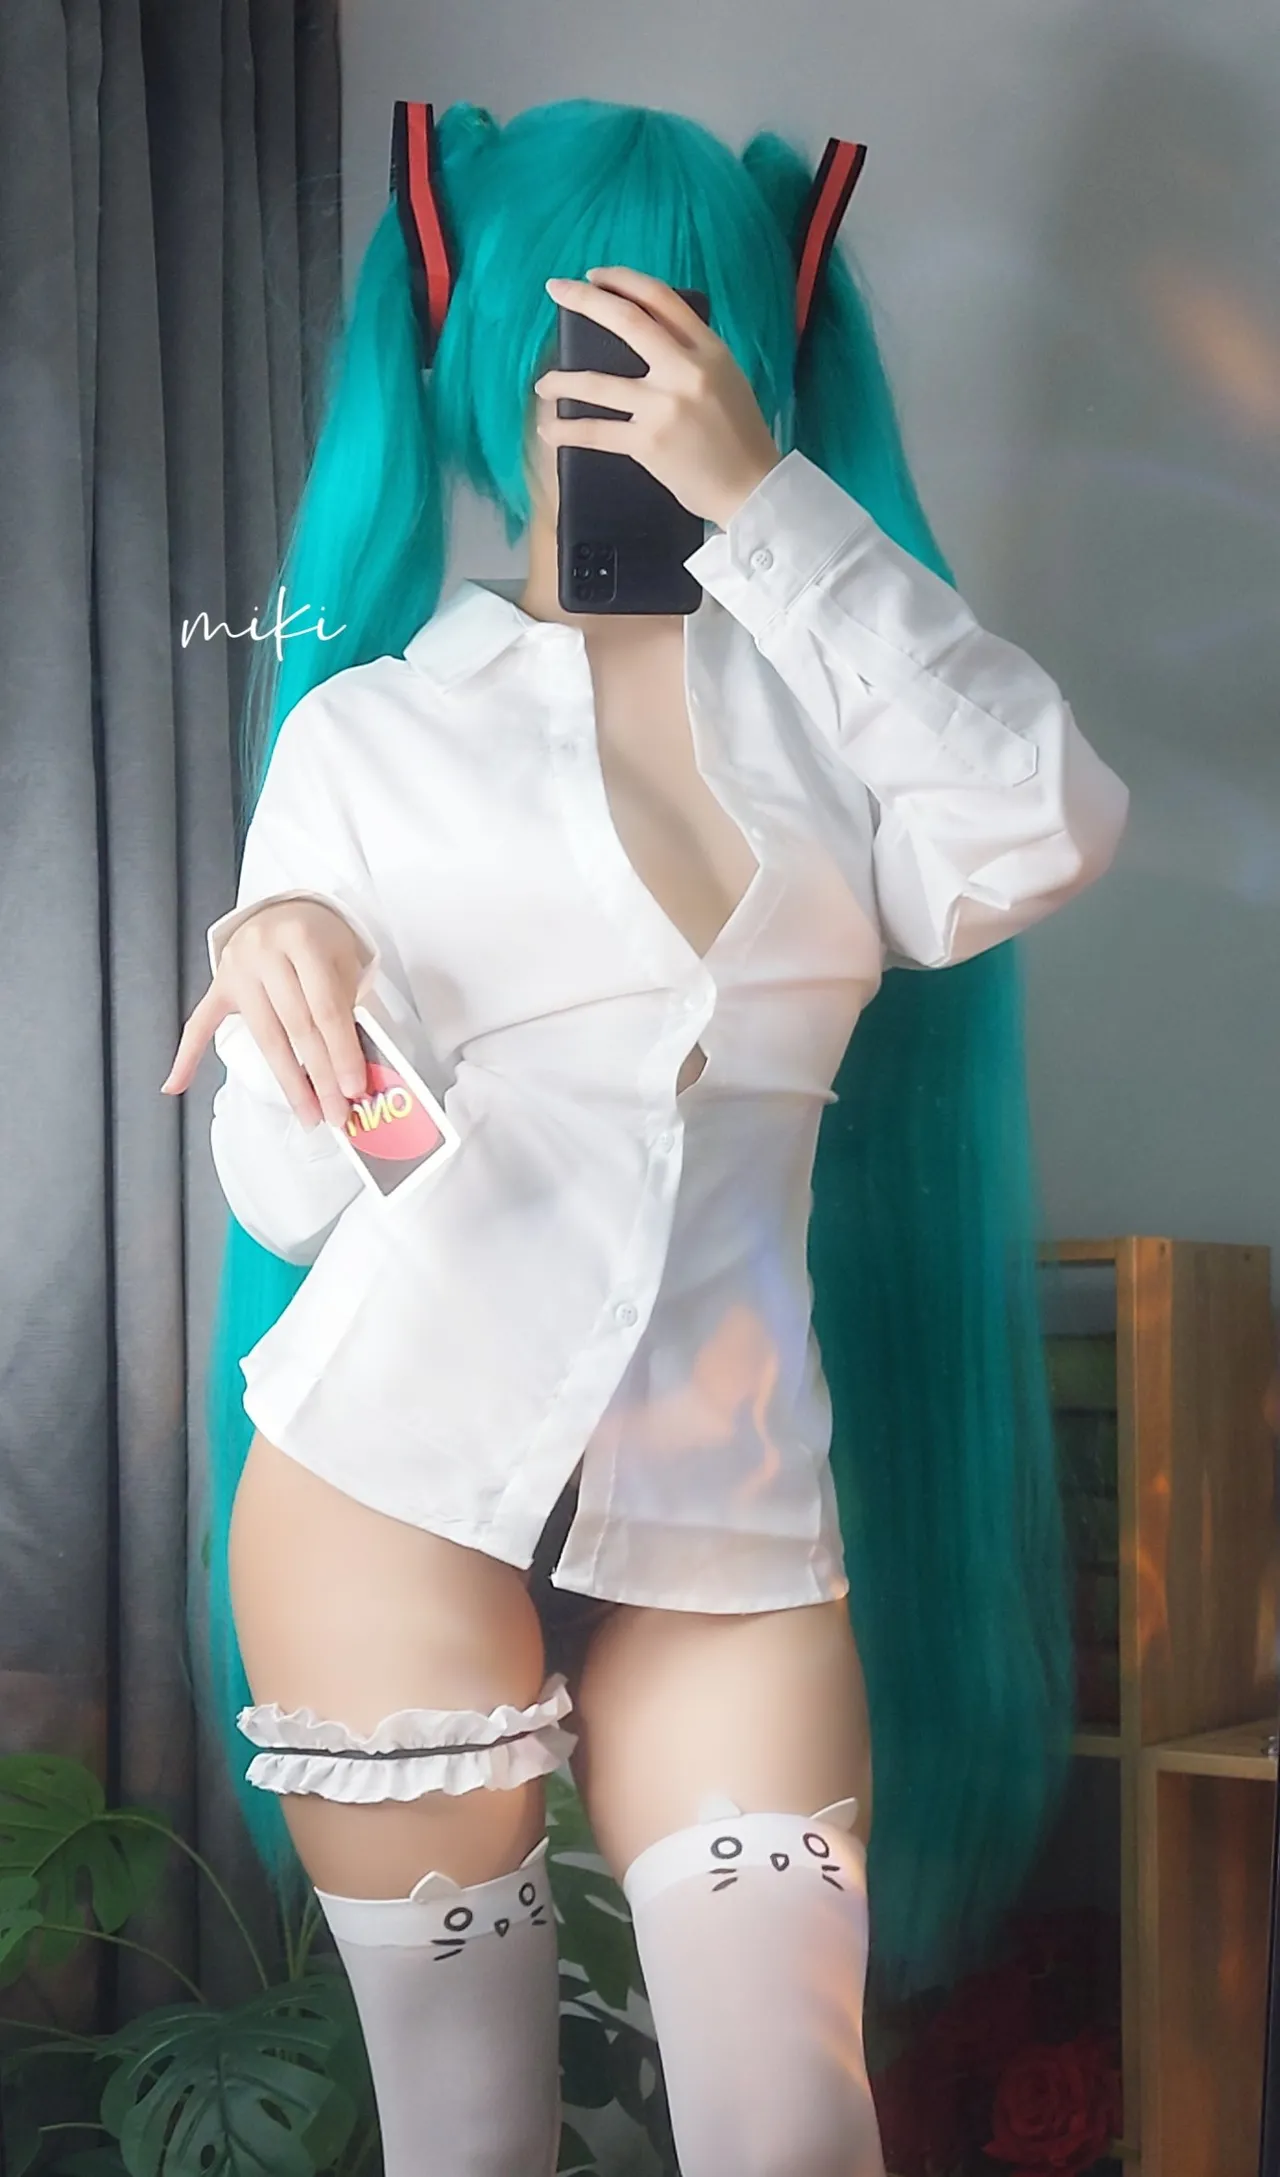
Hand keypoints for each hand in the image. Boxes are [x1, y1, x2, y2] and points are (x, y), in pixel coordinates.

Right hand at [161, 899, 367, 1127]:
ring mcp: (237, 968)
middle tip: (336, 1113)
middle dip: (320, 1076)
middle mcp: (266, 952)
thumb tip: (352, 1071)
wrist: (284, 909)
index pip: (326, 1008)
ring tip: (308, 1113)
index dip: (341, 1052)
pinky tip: (176, 1085)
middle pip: (297, 1026)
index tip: (354, 1089)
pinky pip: (200, 1023)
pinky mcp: (219, 984)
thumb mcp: (344, 961)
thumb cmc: (321, 942)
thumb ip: (346, 1008)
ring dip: (288, 1080)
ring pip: (264, 1035)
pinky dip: (187, 1056)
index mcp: (303, 941)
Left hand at [532, 266, 782, 530]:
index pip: (660, 298)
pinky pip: (596, 432)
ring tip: (543, 385)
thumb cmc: (740, 436)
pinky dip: (566, 432)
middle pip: (625, 320)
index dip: (622, 280)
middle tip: (555, 290)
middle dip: (583, 300)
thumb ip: (692, 355)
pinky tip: (549, 431)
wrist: (751, 488)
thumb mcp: (727, 378)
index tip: (594, 276)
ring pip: (597, 382)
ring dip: (561, 381)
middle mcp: (685, 370)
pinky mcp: (648, 443)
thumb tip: (649, 337)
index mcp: (709, 349)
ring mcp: (664, 406)